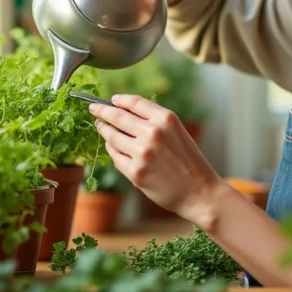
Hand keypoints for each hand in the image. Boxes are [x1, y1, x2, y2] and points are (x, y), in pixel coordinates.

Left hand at [89, 94, 223, 221]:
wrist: (198, 191)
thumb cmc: (188, 161)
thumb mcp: (177, 132)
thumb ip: (154, 120)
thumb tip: (124, 111)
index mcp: (166, 119)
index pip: (134, 102)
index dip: (119, 100)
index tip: (110, 100)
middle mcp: (153, 133)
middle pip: (118, 116)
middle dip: (102, 111)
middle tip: (93, 108)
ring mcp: (142, 153)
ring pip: (112, 136)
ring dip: (103, 130)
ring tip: (100, 126)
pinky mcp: (135, 172)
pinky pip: (115, 156)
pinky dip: (112, 150)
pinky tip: (112, 147)